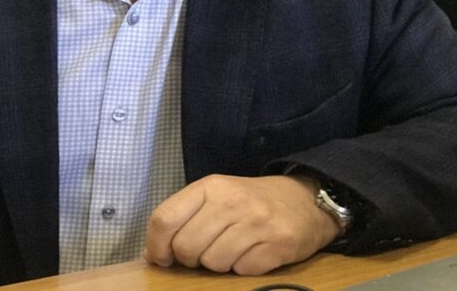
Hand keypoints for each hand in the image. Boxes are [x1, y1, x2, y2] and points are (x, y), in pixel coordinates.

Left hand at [142, 174, 341, 274]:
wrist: (305, 199)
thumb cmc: (252, 201)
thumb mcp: (217, 196)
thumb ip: (184, 217)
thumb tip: (151, 254)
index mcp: (211, 186)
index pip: (165, 218)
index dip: (157, 246)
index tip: (162, 257)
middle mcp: (232, 201)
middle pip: (186, 247)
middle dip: (191, 258)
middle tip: (206, 250)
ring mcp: (257, 222)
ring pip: (213, 262)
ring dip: (219, 264)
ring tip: (234, 248)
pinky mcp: (278, 243)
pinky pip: (243, 270)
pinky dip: (244, 268)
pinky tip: (254, 252)